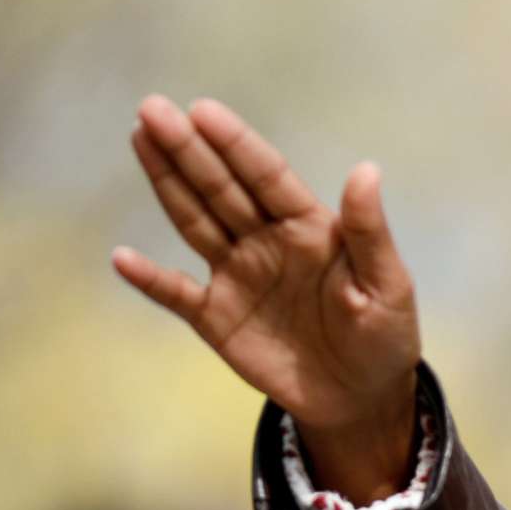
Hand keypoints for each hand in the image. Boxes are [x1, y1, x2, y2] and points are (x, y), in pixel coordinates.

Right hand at [112, 96, 420, 499]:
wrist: (362, 399)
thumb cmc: (384, 336)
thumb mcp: (388, 286)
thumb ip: (369, 233)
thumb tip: (367, 169)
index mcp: (308, 227)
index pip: (266, 176)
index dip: (236, 145)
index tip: (202, 110)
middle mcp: (266, 240)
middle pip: (221, 189)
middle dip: (187, 150)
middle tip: (151, 110)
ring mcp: (237, 275)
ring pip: (195, 222)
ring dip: (166, 184)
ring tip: (138, 141)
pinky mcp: (217, 318)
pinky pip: (177, 295)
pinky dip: (150, 279)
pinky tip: (122, 258)